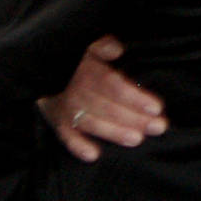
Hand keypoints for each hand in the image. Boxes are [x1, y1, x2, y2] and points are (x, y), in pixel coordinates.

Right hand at [36, 37, 164, 161]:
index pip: (113, 85)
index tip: (156, 107)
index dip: (134, 97)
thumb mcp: (90, 46)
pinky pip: (65, 135)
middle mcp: (76, 90)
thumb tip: (117, 48)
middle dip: (134, 118)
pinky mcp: (57, 120)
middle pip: (107, 106)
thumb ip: (103, 46)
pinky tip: (92, 155)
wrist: (42, 68)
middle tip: (158, 127)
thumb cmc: (79, 59)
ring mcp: (66, 107)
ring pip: (90, 122)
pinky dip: (76, 146)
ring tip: (136, 139)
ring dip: (113, 132)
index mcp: (88, 70)